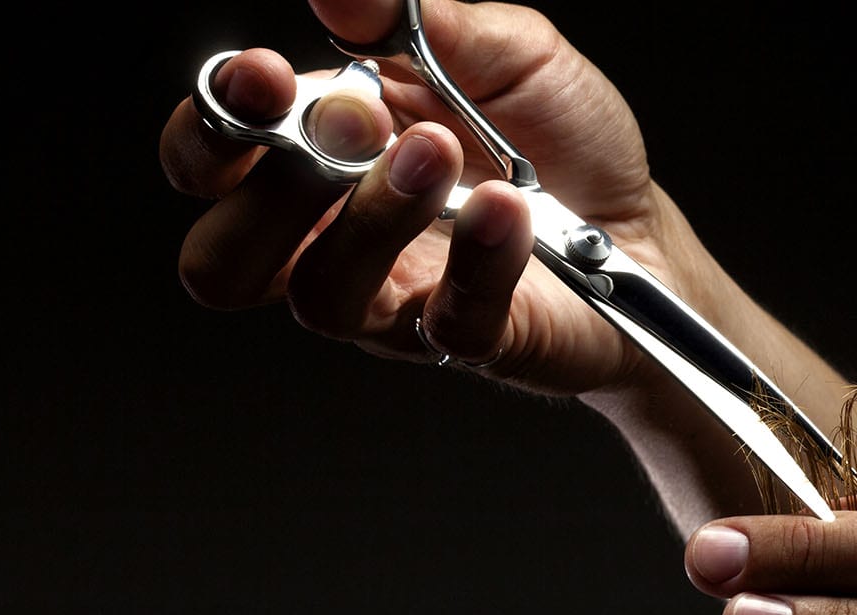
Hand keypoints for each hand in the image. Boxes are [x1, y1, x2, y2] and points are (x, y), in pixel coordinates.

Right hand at [159, 0, 730, 395]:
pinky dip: (479, 257)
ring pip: (322, 297)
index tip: (262, 75)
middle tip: (355, 125)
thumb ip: (414, 21)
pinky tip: (509, 207)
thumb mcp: (503, 50)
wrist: (645, 223)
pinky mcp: (472, 340)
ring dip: (372, 216)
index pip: (211, 161)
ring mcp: (398, 301)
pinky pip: (449, 321)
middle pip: (223, 262)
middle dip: (267, 193)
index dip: (210, 128)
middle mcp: (336, 240)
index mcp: (320, 154)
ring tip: (438, 153)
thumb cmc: (559, 142)